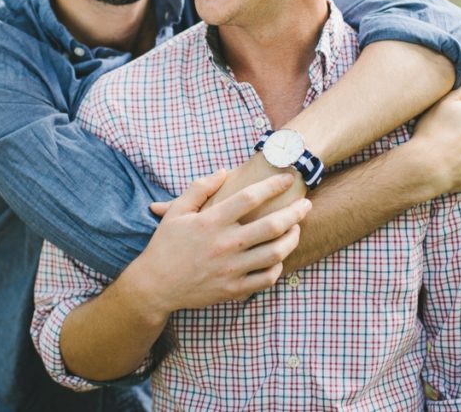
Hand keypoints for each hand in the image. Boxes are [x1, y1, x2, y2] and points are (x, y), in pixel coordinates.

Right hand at [130, 170, 311, 316]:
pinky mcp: (233, 289)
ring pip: (276, 253)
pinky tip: (280, 256)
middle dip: (295, 212)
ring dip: (292, 238)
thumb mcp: (176, 211)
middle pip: (272, 225)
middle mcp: (225, 244)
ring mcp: (231, 269)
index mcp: (211, 222)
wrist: (155, 286)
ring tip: (296, 228)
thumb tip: (224, 171)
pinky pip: (267, 278)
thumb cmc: (166, 245)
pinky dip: (279, 266)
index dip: (273, 185)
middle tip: (305, 204)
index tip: (287, 178)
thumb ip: (199, 188)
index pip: (250, 197)